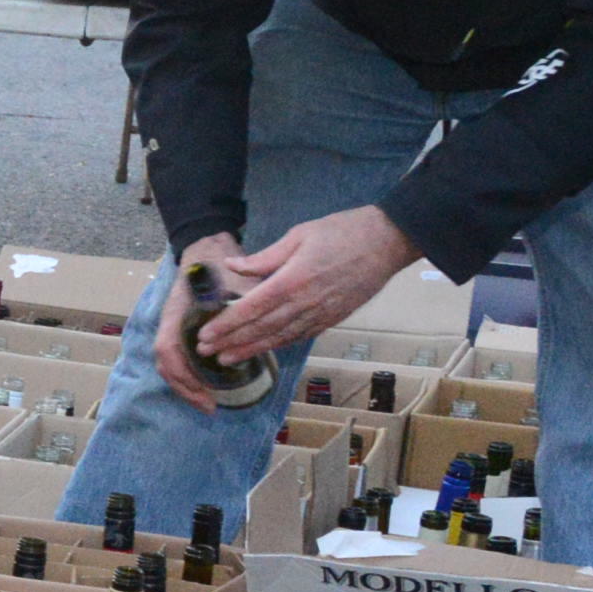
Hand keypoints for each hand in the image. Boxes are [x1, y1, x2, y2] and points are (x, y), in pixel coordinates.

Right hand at [151, 234, 260, 408]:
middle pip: (166, 365)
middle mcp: (170, 323)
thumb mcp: (235, 281)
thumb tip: (260, 331)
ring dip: (186, 385)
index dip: (184, 375)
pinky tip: (208, 384)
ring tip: (208, 401)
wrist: (208, 247)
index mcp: (177, 312)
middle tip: (210, 407)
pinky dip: (190, 375)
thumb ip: (244, 304)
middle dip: (186, 389)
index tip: (207, 392)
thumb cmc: (219, 263)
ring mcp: (174, 327)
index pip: (168, 350)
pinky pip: (179, 358)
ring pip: (170, 364)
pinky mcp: (183, 330)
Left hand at [204, 206, 421, 370]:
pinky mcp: (333, 318)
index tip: (205, 335)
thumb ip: (264, 257)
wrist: (387, 241)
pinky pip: (301, 336)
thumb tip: (232, 267)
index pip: (251, 308)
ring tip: (227, 359)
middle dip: (232, 342)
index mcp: (293, 279)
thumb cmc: (342, 232)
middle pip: (261, 328)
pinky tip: (263, 349)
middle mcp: (305, 302)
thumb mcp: (299, 234)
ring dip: (252, 349)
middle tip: (205, 353)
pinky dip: (279, 345)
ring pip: (280, 337)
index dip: (226, 325)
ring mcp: (321, 313)